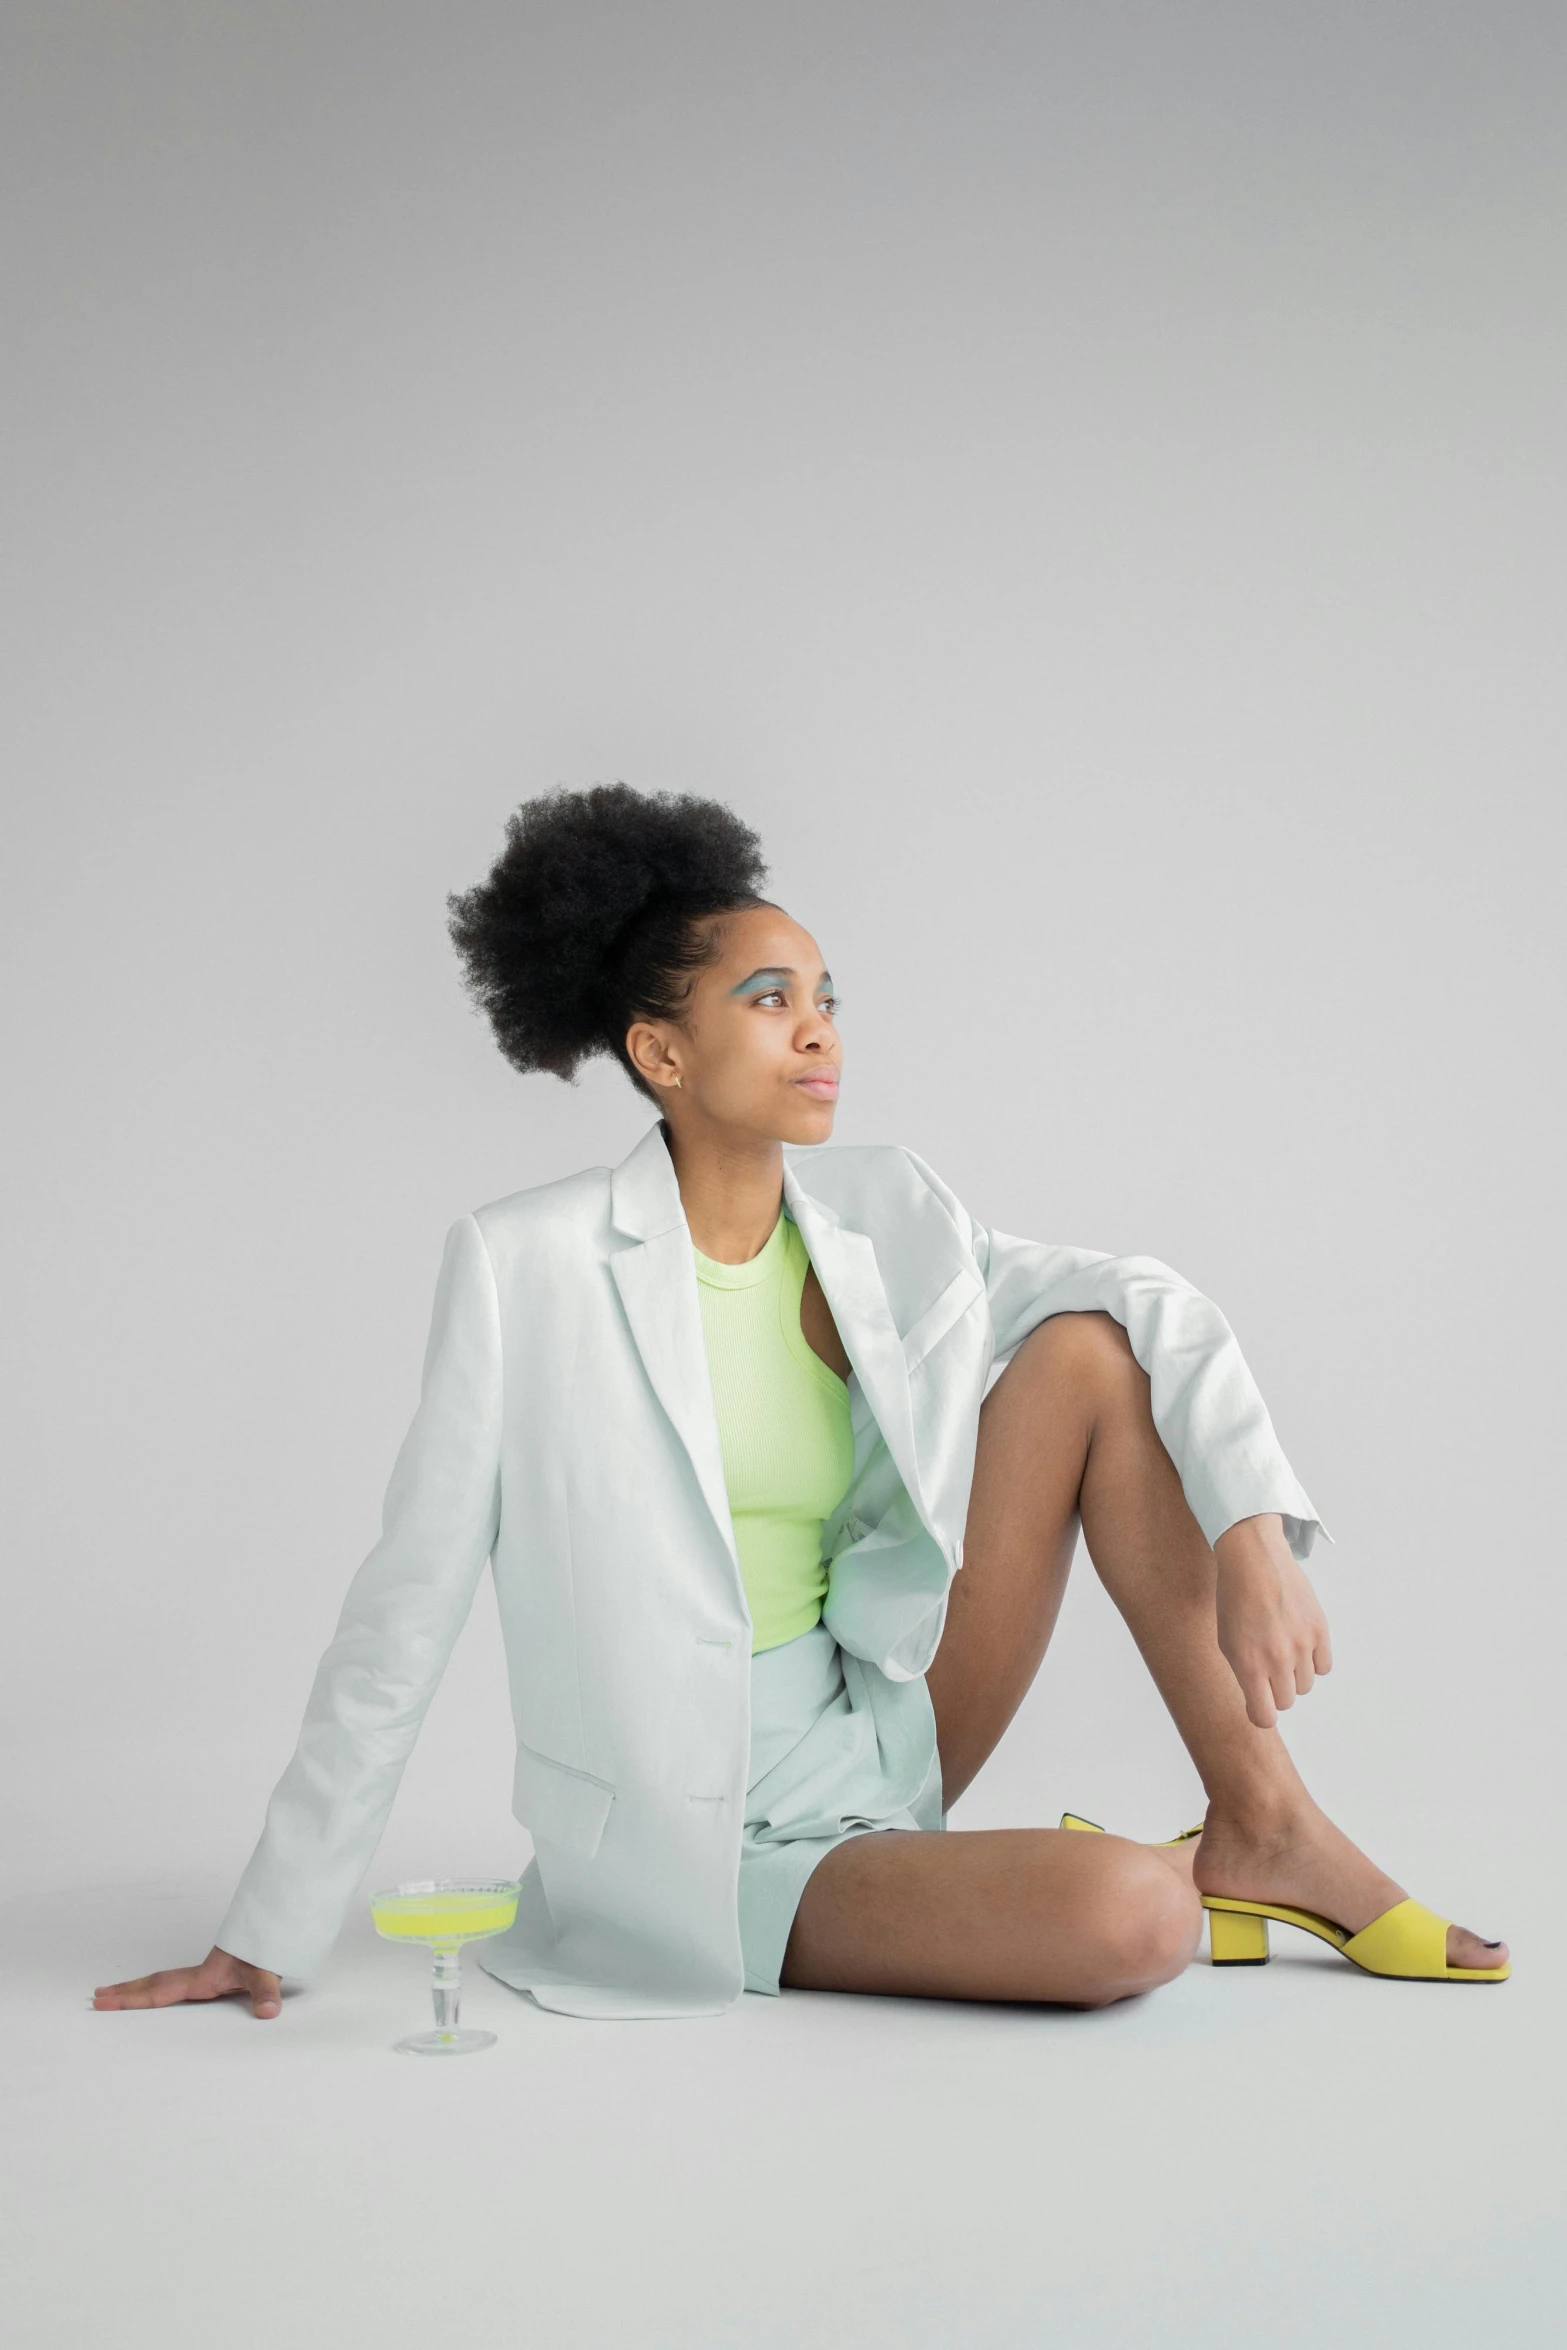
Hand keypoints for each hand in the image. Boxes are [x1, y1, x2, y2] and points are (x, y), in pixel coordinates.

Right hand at [92, 1945, 281, 2018]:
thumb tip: (267, 2011)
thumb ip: (266, 1992)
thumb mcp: (266, 1971)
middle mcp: (197, 1976)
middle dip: (125, 1992)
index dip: (131, 1998)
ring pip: (162, 1981)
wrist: (275, 1928)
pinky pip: (175, 1983)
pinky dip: (157, 1988)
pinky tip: (152, 1994)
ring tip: (112, 1994)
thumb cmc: (267, 1950)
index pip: (160, 1991)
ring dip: (138, 1988)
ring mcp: (203, 1975)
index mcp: (202, 1978)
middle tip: (96, 1997)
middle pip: (153, 1984)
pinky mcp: (211, 1976)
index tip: (104, 2001)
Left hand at [1212, 1513, 1332, 1729]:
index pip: (1265, 1716)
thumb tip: (1261, 1701)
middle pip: (1286, 1701)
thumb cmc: (1234, 1600)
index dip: (1262, 1713)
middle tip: (1267, 1667)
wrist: (1254, 1560)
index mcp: (1250, 1665)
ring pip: (1305, 1684)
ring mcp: (1302, 1645)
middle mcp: (1278, 1659)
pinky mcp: (1320, 1630)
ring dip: (1294, 1674)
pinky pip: (1324, 1666)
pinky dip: (1313, 1661)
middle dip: (1276, 1690)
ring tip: (1281, 1648)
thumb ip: (1244, 1675)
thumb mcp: (1227, 1641)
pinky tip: (1300, 1644)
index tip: (1259, 1704)